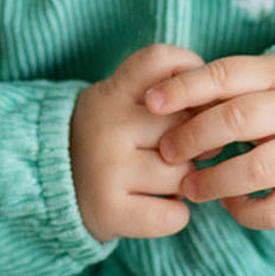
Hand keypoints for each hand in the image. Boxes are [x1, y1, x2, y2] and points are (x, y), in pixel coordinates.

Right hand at [71, 45, 204, 242]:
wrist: (52, 187)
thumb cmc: (108, 141)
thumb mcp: (120, 100)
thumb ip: (164, 92)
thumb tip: (222, 104)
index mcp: (112, 92)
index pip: (161, 60)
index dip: (190, 73)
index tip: (192, 98)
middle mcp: (107, 125)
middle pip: (186, 126)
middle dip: (195, 143)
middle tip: (179, 153)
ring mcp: (106, 168)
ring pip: (184, 174)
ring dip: (186, 183)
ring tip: (162, 182)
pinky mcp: (109, 209)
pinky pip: (174, 215)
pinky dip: (175, 215)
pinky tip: (157, 206)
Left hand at [139, 53, 274, 229]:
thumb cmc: (274, 100)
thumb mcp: (254, 79)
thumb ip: (215, 88)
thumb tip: (156, 103)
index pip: (225, 74)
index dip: (184, 88)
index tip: (150, 103)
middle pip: (239, 119)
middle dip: (194, 137)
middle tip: (166, 152)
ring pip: (259, 169)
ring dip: (215, 180)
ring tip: (189, 187)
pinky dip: (246, 212)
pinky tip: (229, 203)